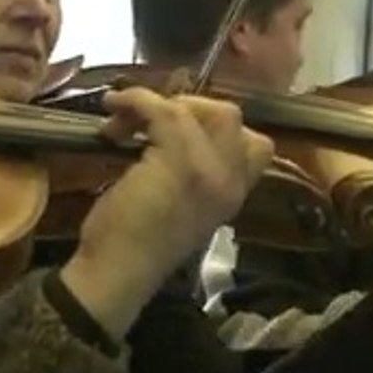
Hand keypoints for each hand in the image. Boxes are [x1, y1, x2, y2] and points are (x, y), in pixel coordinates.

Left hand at [60, 88, 273, 335]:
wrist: (118, 272)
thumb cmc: (138, 244)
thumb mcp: (182, 207)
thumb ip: (194, 175)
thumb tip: (169, 131)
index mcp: (233, 194)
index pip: (257, 145)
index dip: (218, 125)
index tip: (182, 127)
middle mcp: (229, 180)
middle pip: (231, 116)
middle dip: (189, 106)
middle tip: (152, 119)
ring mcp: (208, 170)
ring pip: (196, 109)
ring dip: (155, 103)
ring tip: (123, 119)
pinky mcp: (178, 162)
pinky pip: (163, 110)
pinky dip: (135, 101)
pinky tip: (114, 107)